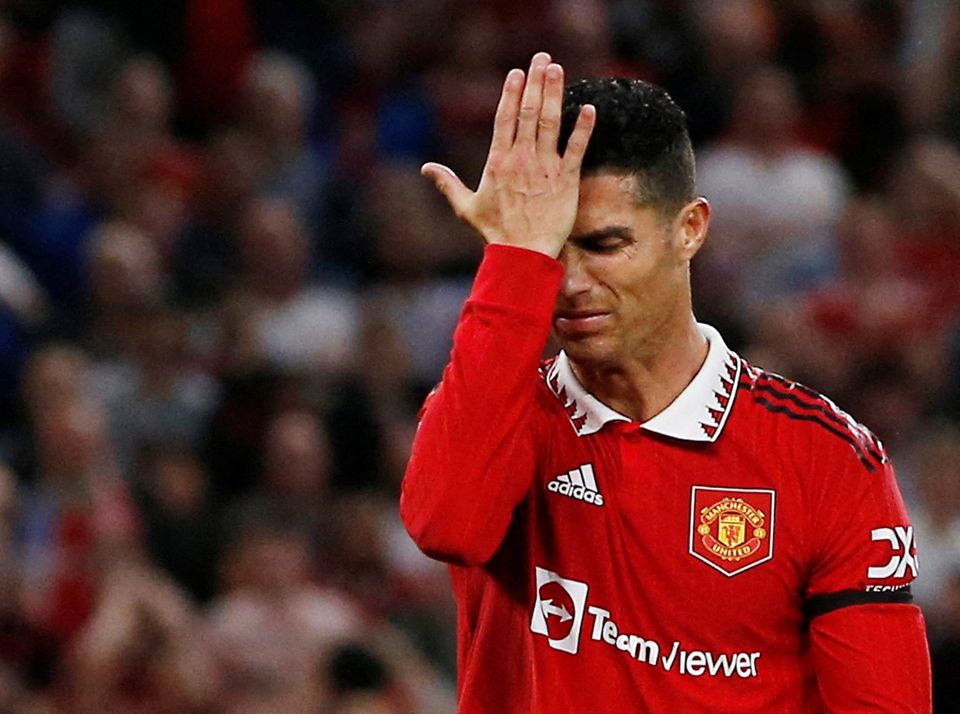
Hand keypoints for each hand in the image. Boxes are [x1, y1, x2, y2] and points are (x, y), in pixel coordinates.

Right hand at [422, 52, 595, 257]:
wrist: (523, 255)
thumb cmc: (495, 233)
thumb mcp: (466, 207)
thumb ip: (448, 183)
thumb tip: (426, 169)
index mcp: (498, 162)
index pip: (505, 119)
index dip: (511, 93)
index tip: (517, 73)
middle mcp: (522, 159)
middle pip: (529, 112)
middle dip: (535, 82)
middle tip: (542, 58)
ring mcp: (545, 168)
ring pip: (550, 123)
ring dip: (554, 94)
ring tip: (557, 70)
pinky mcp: (566, 180)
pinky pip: (576, 149)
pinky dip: (583, 129)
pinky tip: (589, 109)